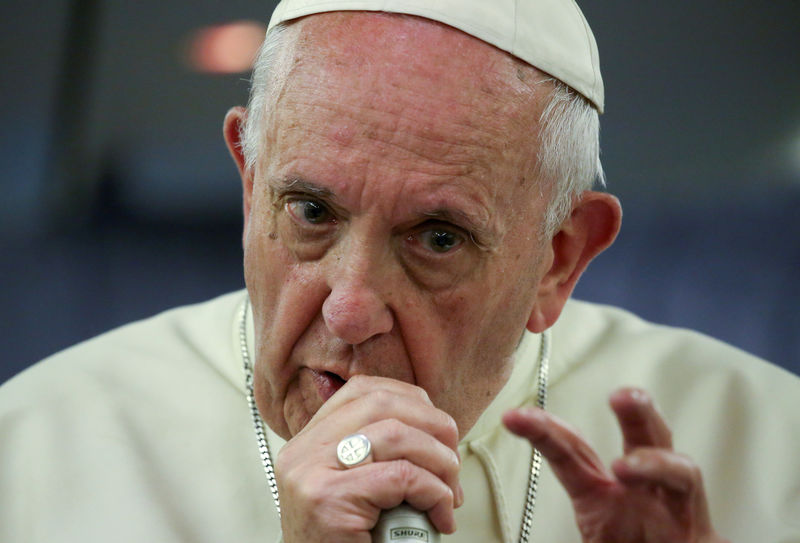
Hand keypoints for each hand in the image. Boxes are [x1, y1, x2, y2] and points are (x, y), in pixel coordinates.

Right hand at [274, 375, 462, 542]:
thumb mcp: (353, 488)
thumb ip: (375, 455)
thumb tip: (435, 430)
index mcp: (308, 441)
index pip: (364, 390)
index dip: (412, 400)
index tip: (437, 427)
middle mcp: (303, 451)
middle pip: (383, 404)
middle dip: (434, 425)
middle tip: (453, 461)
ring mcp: (311, 473)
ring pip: (397, 436)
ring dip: (441, 462)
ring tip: (450, 492)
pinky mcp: (328, 500)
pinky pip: (402, 478)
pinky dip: (435, 493)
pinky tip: (441, 514)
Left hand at [503, 388, 728, 542]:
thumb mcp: (585, 537)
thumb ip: (559, 516)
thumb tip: (508, 508)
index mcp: (604, 496)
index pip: (572, 453)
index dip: (545, 432)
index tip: (514, 418)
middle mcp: (644, 494)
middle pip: (645, 438)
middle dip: (637, 410)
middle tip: (621, 396)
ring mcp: (676, 514)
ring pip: (681, 472)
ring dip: (656, 463)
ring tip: (626, 468)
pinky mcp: (702, 540)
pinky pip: (704, 525)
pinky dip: (692, 514)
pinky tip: (682, 523)